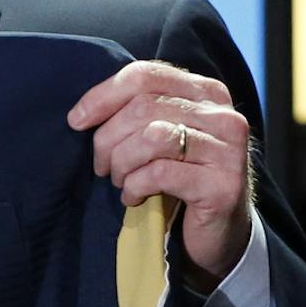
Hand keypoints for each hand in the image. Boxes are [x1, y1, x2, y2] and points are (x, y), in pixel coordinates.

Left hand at [68, 60, 252, 291]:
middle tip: (101, 165)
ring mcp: (229, 150)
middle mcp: (224, 115)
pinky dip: (135, 185)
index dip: (102, 96)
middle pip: (144, 107)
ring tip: (119, 180)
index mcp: (206, 93)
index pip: (145, 75)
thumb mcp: (160, 136)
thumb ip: (134, 112)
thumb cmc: (180, 177)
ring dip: (122, 163)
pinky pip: (161, 173)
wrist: (219, 231)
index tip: (76, 121)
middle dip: (108, 138)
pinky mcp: (224, 185)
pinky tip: (133, 197)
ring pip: (152, 137)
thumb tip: (81, 114)